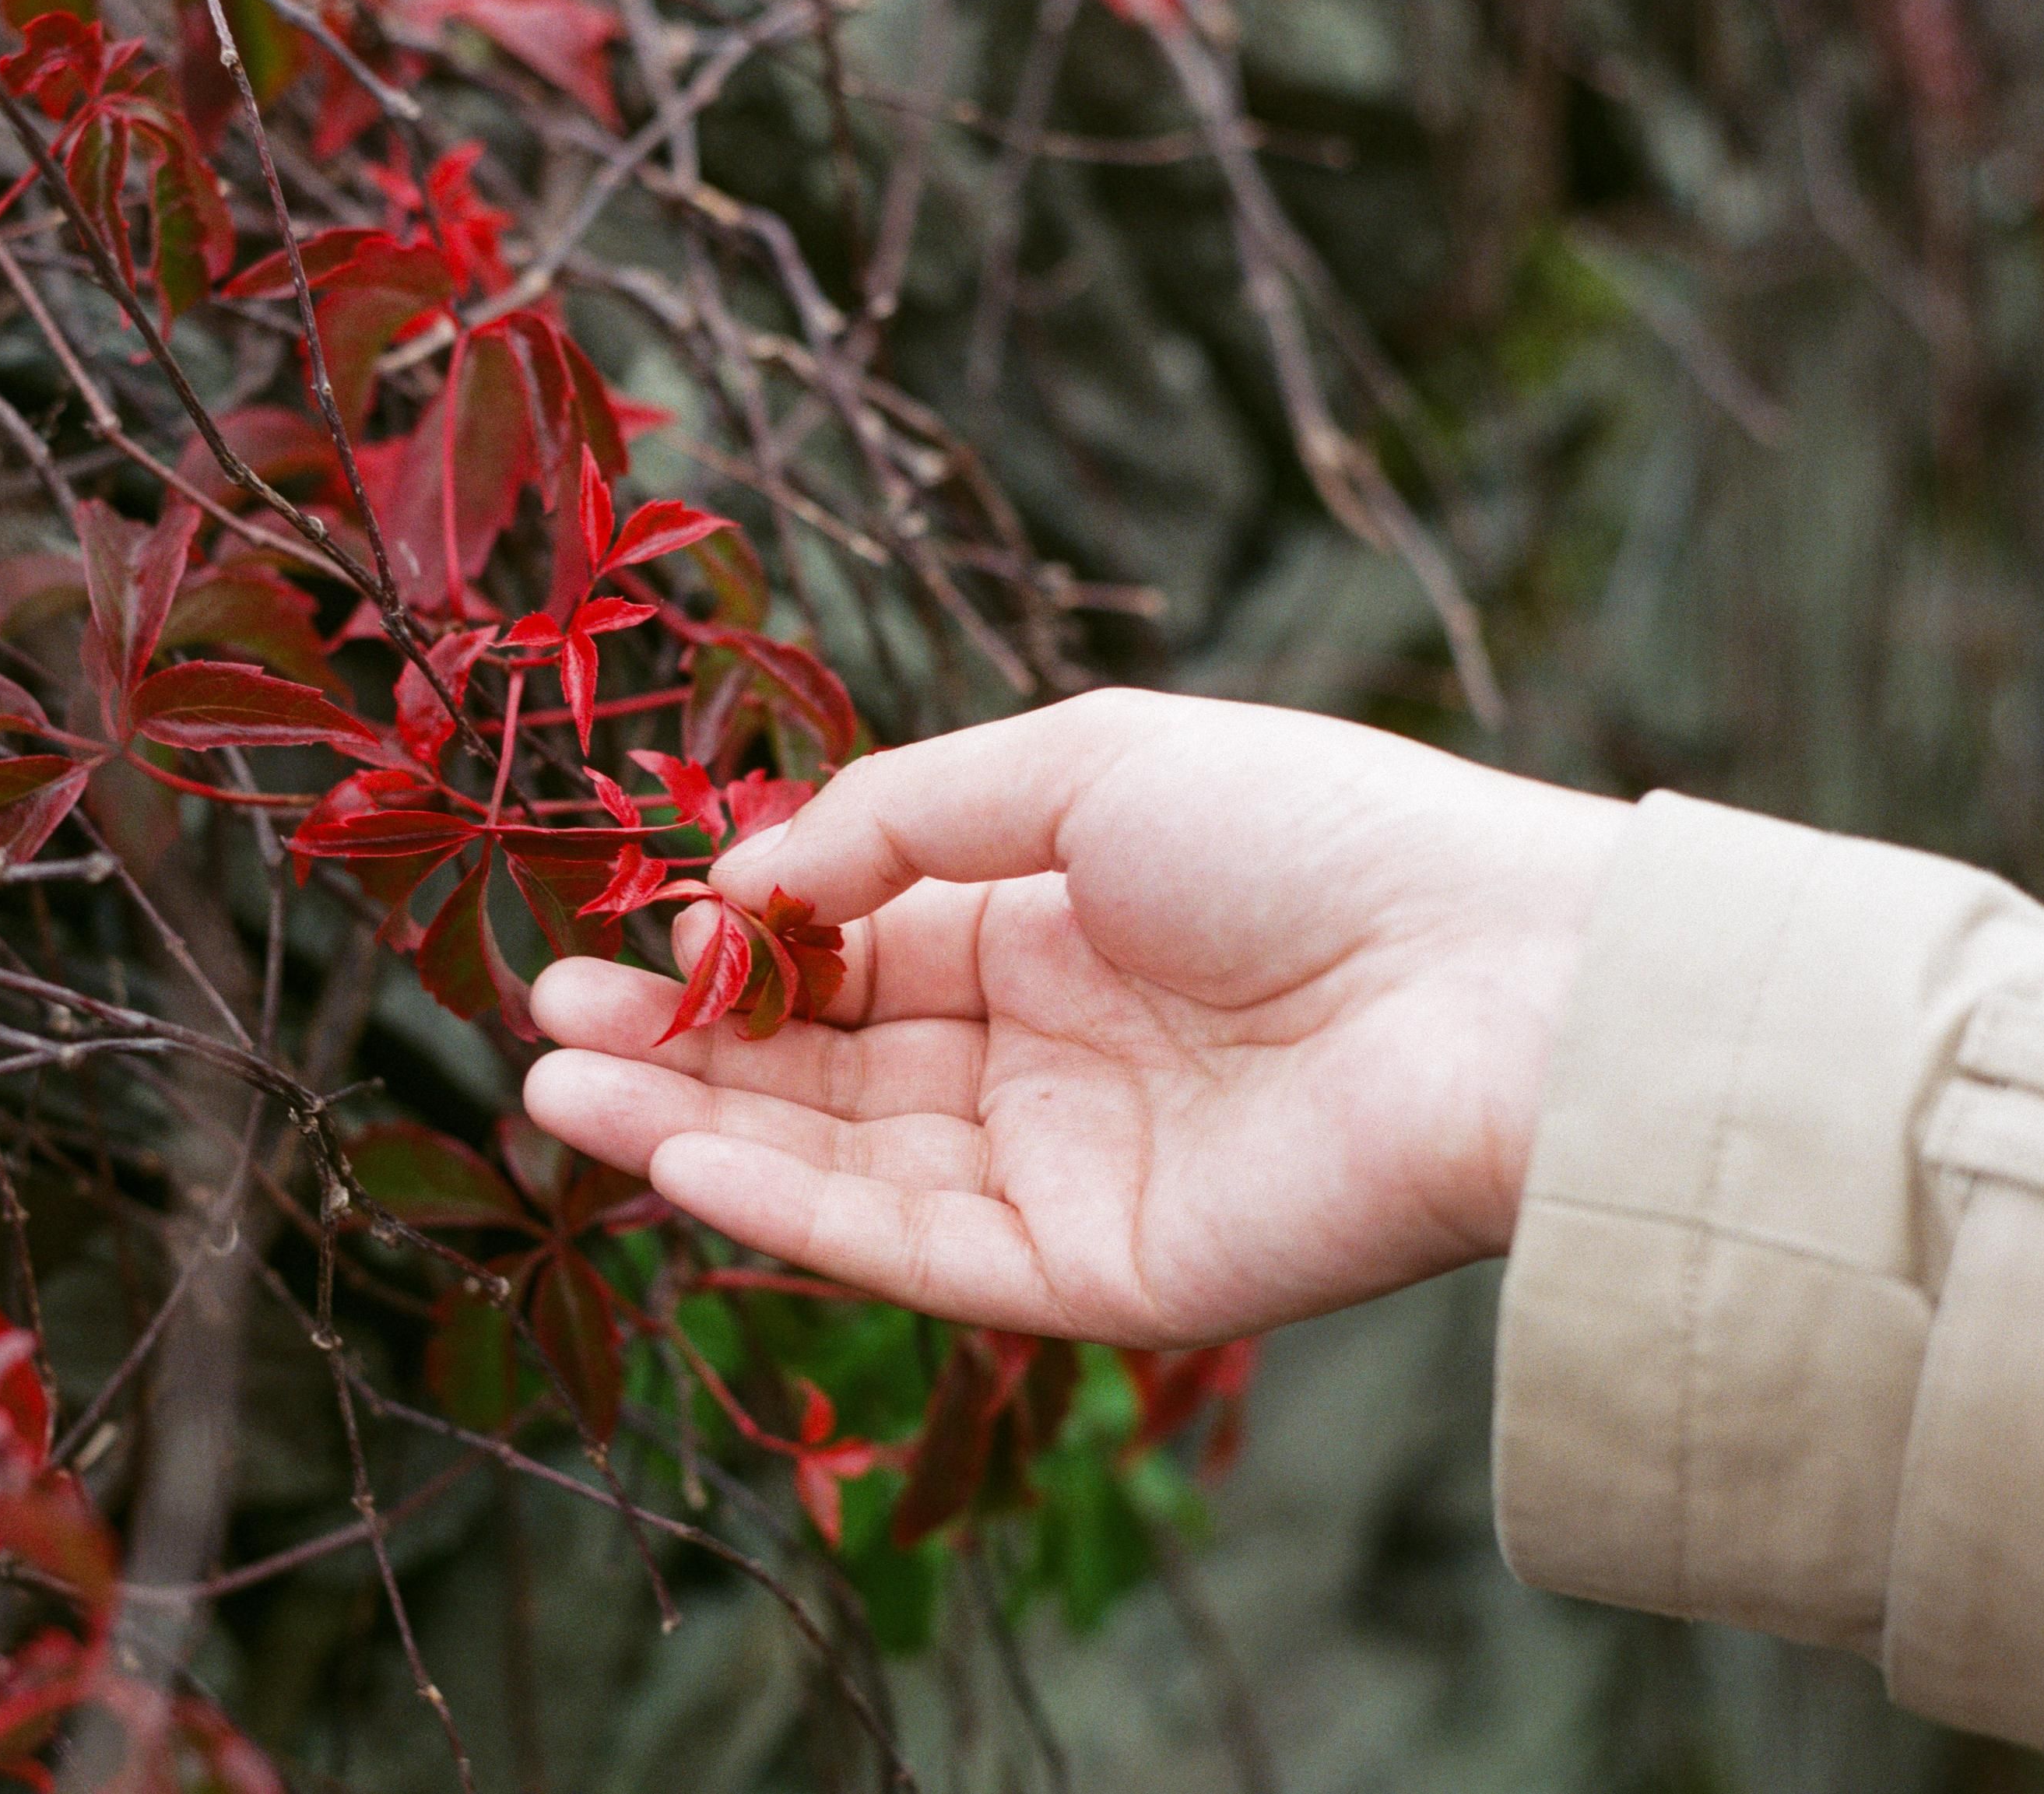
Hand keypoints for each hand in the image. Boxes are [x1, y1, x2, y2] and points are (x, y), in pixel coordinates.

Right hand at [521, 691, 1630, 1345]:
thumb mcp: (1084, 766)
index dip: (740, 947)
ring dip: (693, 1126)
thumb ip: (898, 818)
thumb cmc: (1313, 836)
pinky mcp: (1091, 1277)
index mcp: (1055, 926)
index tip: (632, 929)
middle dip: (682, 1043)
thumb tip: (740, 877)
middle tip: (541, 1019)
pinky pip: (908, 1247)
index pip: (859, 952)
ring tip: (553, 1085)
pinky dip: (785, 1207)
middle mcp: (1048, 1055)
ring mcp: (1065, 1172)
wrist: (1503, 985)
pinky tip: (674, 1155)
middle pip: (825, 1064)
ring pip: (840, 1161)